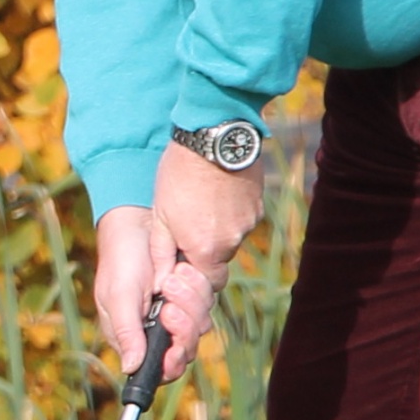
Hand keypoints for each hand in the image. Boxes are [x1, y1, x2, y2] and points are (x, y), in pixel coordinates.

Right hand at [93, 203, 217, 385]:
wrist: (137, 223)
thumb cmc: (120, 260)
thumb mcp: (118, 296)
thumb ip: (126, 332)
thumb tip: (131, 367)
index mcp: (135, 338)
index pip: (161, 369)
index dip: (171, 363)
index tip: (174, 349)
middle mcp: (157, 330)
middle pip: (185, 350)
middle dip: (182, 327)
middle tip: (168, 303)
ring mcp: (177, 312)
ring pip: (200, 326)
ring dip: (190, 302)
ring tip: (171, 277)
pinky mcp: (192, 295)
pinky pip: (207, 303)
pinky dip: (198, 288)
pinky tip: (181, 269)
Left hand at [151, 143, 263, 294]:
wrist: (213, 137)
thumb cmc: (179, 175)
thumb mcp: (160, 215)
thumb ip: (162, 252)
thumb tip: (160, 282)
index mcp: (206, 248)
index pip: (210, 281)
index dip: (196, 273)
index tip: (182, 257)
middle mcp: (233, 241)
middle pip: (221, 259)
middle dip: (206, 249)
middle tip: (188, 223)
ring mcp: (249, 222)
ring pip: (233, 237)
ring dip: (219, 228)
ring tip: (202, 200)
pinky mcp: (258, 204)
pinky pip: (243, 218)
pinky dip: (231, 212)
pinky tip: (217, 191)